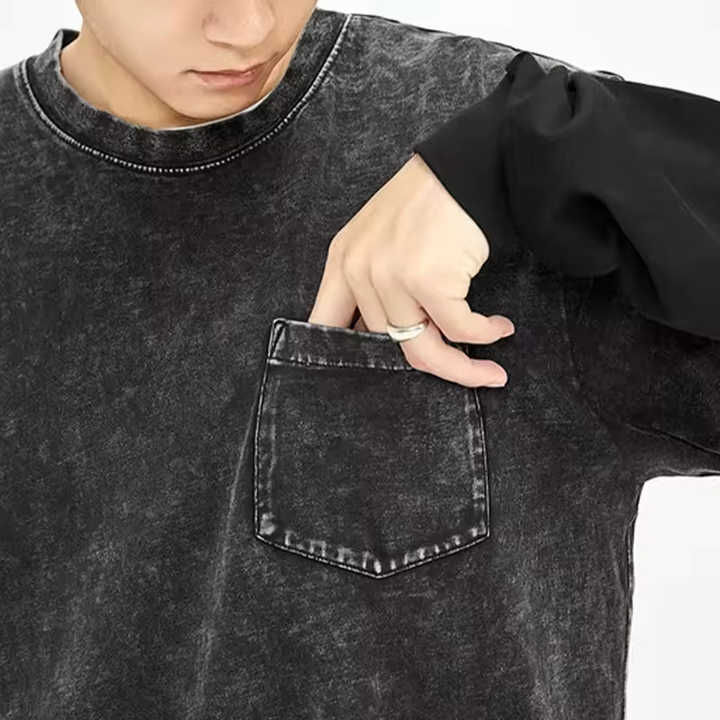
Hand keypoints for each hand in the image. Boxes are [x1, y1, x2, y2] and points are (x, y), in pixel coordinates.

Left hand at [307, 153, 514, 387]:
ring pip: (423, 349)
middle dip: (433, 366)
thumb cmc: (429, 203)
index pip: (324, 325)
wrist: (466, 168)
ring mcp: (392, 277)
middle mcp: (360, 272)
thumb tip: (390, 335)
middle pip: (388, 347)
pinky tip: (499, 328)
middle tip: (463, 371)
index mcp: (343, 262)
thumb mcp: (380, 237)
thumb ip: (372, 282)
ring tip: (489, 371)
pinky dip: (485, 335)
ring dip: (463, 367)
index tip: (371, 377)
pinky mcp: (429, 279)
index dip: (342, 358)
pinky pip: (459, 329)